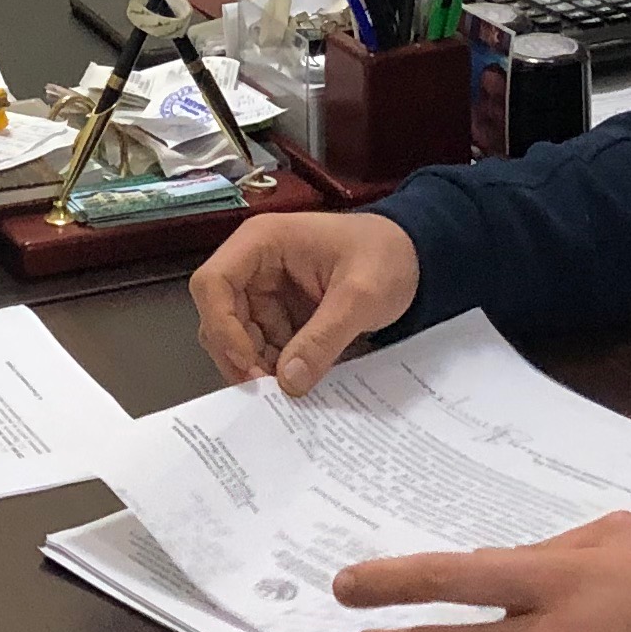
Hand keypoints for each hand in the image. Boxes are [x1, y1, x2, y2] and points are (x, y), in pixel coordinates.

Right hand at [191, 211, 418, 395]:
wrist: (417, 257)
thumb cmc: (388, 258)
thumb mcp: (361, 297)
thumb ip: (324, 338)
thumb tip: (289, 382)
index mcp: (262, 242)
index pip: (213, 283)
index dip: (221, 325)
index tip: (249, 363)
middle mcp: (254, 264)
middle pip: (218, 314)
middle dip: (239, 353)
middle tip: (269, 389)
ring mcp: (266, 289)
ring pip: (237, 335)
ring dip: (257, 364)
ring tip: (290, 386)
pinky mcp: (280, 311)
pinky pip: (263, 343)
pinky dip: (275, 364)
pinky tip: (299, 378)